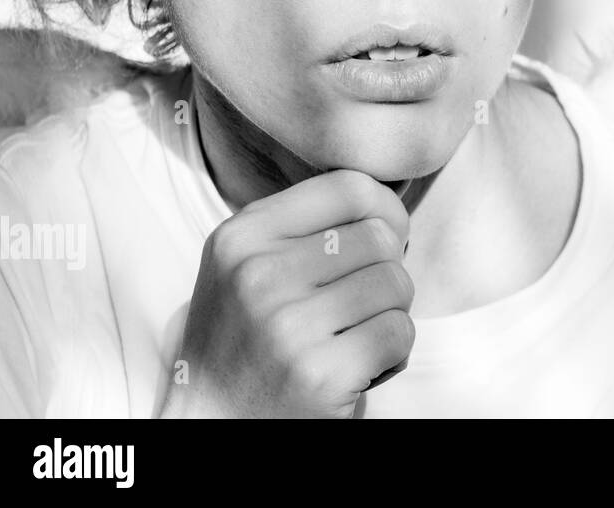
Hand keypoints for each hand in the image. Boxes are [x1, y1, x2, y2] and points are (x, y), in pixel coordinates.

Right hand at [159, 170, 414, 417]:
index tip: (386, 238)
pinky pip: (399, 332)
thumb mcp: (249, 266)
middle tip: (358, 306)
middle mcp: (259, 275)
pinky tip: (358, 368)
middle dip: (386, 271)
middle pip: (380, 238)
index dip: (385, 209)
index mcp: (243, 237)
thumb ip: (307, 225)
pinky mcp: (321, 373)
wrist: (214, 426)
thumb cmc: (247, 341)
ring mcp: (288, 326)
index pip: (349, 186)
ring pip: (396, 283)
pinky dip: (393, 353)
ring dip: (391, 313)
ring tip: (353, 336)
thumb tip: (391, 205)